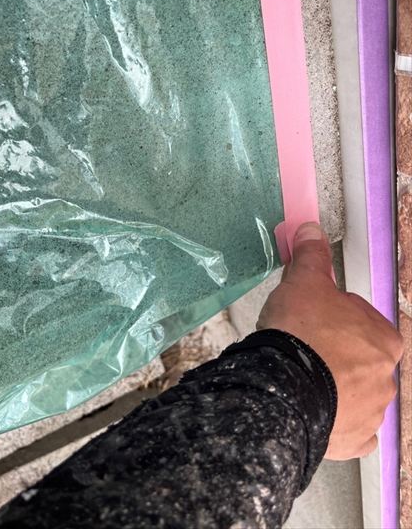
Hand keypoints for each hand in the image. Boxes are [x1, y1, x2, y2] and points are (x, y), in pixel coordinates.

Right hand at [256, 222, 403, 459]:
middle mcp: (386, 378)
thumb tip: (312, 230)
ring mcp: (371, 412)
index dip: (334, 315)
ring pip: (358, 394)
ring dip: (338, 387)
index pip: (362, 320)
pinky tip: (321, 413)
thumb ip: (311, 257)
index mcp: (383, 339)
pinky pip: (353, 431)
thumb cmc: (302, 333)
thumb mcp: (304, 283)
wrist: (285, 387)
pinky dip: (340, 424)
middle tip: (306, 347)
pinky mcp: (353, 440)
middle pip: (360, 358)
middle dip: (338, 352)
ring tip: (305, 380)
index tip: (313, 317)